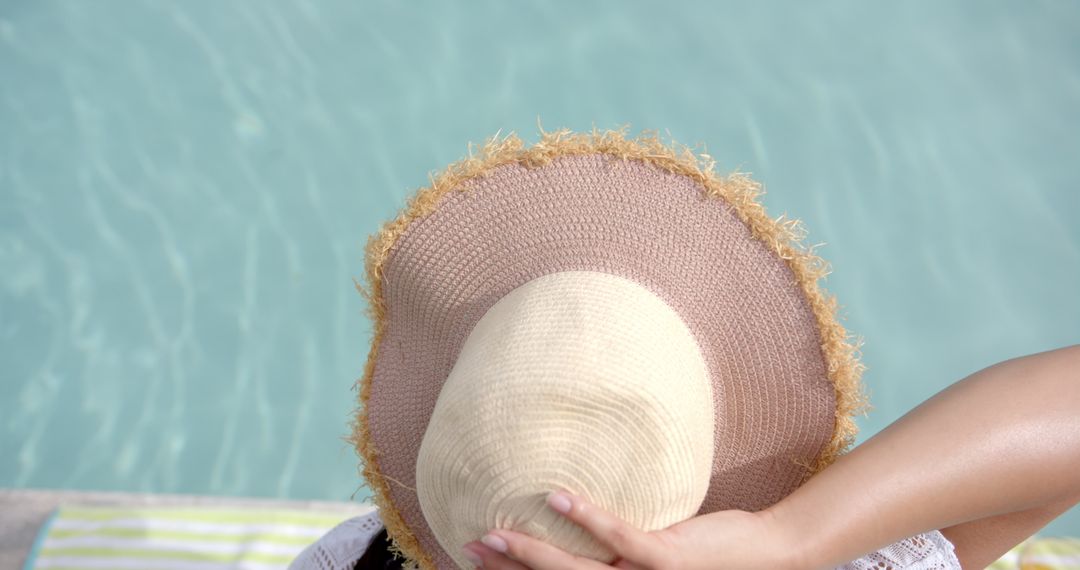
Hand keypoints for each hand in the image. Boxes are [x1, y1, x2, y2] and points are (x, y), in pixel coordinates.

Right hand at [461, 491, 801, 569]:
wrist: (766, 559)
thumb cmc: (707, 554)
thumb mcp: (653, 556)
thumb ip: (618, 547)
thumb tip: (579, 519)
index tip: (476, 558)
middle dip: (508, 567)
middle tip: (469, 547)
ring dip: (531, 552)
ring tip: (496, 531)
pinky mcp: (668, 559)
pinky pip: (620, 537)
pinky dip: (587, 518)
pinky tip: (558, 498)